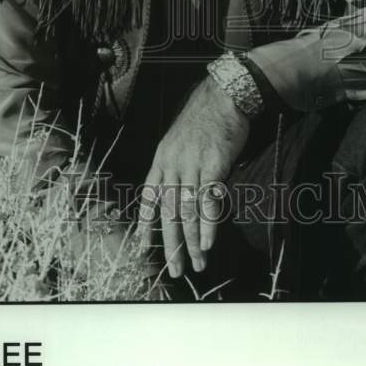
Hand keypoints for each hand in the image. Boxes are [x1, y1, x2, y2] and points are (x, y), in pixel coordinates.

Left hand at [137, 76, 249, 277]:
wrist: (223, 96)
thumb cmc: (204, 119)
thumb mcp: (178, 141)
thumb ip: (177, 167)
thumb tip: (180, 194)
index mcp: (161, 160)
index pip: (148, 198)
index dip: (145, 225)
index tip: (142, 249)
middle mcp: (172, 165)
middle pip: (168, 212)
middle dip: (171, 244)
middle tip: (175, 269)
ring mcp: (192, 165)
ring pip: (188, 211)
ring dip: (192, 241)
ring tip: (197, 263)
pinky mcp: (213, 165)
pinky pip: (208, 200)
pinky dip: (208, 224)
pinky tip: (208, 242)